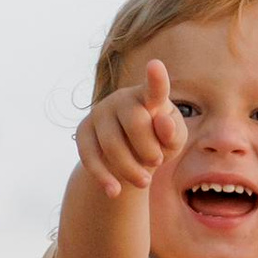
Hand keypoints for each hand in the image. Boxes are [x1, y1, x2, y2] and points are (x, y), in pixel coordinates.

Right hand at [74, 59, 183, 201]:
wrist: (127, 154)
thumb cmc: (157, 142)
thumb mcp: (172, 141)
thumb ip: (174, 133)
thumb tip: (163, 123)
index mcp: (147, 97)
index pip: (154, 89)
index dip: (156, 80)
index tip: (156, 66)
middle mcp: (121, 99)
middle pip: (135, 123)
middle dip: (149, 149)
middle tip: (156, 162)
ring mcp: (99, 113)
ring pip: (112, 144)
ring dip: (130, 169)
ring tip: (144, 181)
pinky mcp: (83, 132)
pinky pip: (90, 155)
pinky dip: (103, 176)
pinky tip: (115, 191)